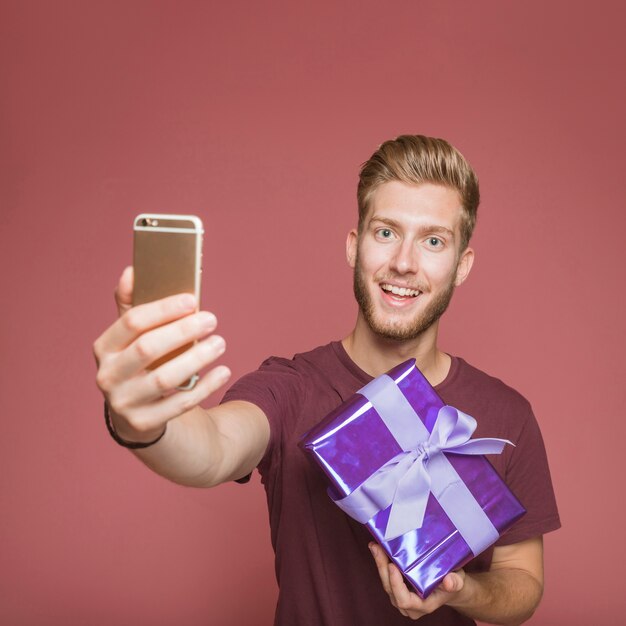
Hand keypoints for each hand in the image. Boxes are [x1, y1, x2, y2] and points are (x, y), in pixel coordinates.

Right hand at [93, 267, 230, 443]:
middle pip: (148, 349)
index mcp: (104, 347)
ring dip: (197, 358)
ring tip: (220, 342)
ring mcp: (123, 402)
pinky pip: (180, 404)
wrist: (136, 411)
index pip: (132, 322)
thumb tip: (132, 270)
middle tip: (212, 319)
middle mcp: (108, 376)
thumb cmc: (140, 361)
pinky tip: (224, 371)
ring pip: (165, 379)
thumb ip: (132, 304)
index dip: (164, 309)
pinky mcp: (144, 423)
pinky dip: (205, 387)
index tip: (193, 299)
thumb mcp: (132, 336)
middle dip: (183, 331)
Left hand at [369, 542, 465, 619]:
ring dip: (380, 564)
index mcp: (423, 605)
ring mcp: (402, 597)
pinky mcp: (398, 588)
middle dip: (382, 568)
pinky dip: (382, 562)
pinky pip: (387, 576)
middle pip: (390, 589)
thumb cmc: (454, 584)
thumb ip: (455, 582)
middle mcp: (409, 605)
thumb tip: (449, 582)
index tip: (392, 566)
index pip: (404, 600)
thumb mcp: (458, 581)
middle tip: (378, 549)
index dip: (396, 585)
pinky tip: (378, 549)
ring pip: (386, 582)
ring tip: (375, 546)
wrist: (450, 585)